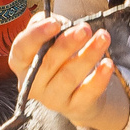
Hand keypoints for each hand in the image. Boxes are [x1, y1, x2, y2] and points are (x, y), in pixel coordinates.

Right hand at [9, 15, 129, 129]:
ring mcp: (52, 99)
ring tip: (103, 38)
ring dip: (88, 55)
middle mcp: (33, 84)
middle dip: (67, 44)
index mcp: (21, 63)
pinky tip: (108, 64)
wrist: (77, 90)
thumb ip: (48, 24)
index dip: (36, 36)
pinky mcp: (74, 107)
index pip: (21, 49)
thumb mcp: (50, 38)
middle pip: (47, 63)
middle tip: (85, 28)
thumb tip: (57, 21)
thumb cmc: (59, 56)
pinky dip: (99, 78)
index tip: (55, 23)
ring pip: (69, 77)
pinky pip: (87, 93)